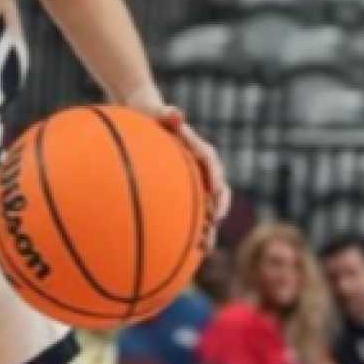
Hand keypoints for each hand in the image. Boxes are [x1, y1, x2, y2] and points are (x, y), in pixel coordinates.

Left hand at [140, 103, 229, 252]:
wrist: (146, 115)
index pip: (211, 162)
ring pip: (207, 208)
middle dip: (217, 212)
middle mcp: (202, 168)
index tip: (215, 193)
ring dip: (208, 228)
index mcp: (198, 149)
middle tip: (212, 229)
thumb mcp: (157, 112)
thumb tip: (175, 112)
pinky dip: (191, 230)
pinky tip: (184, 251)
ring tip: (205, 249)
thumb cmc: (151, 113)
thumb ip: (167, 114)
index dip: (216, 177)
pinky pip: (191, 213)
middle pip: (216, 191)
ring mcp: (195, 182)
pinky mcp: (185, 192)